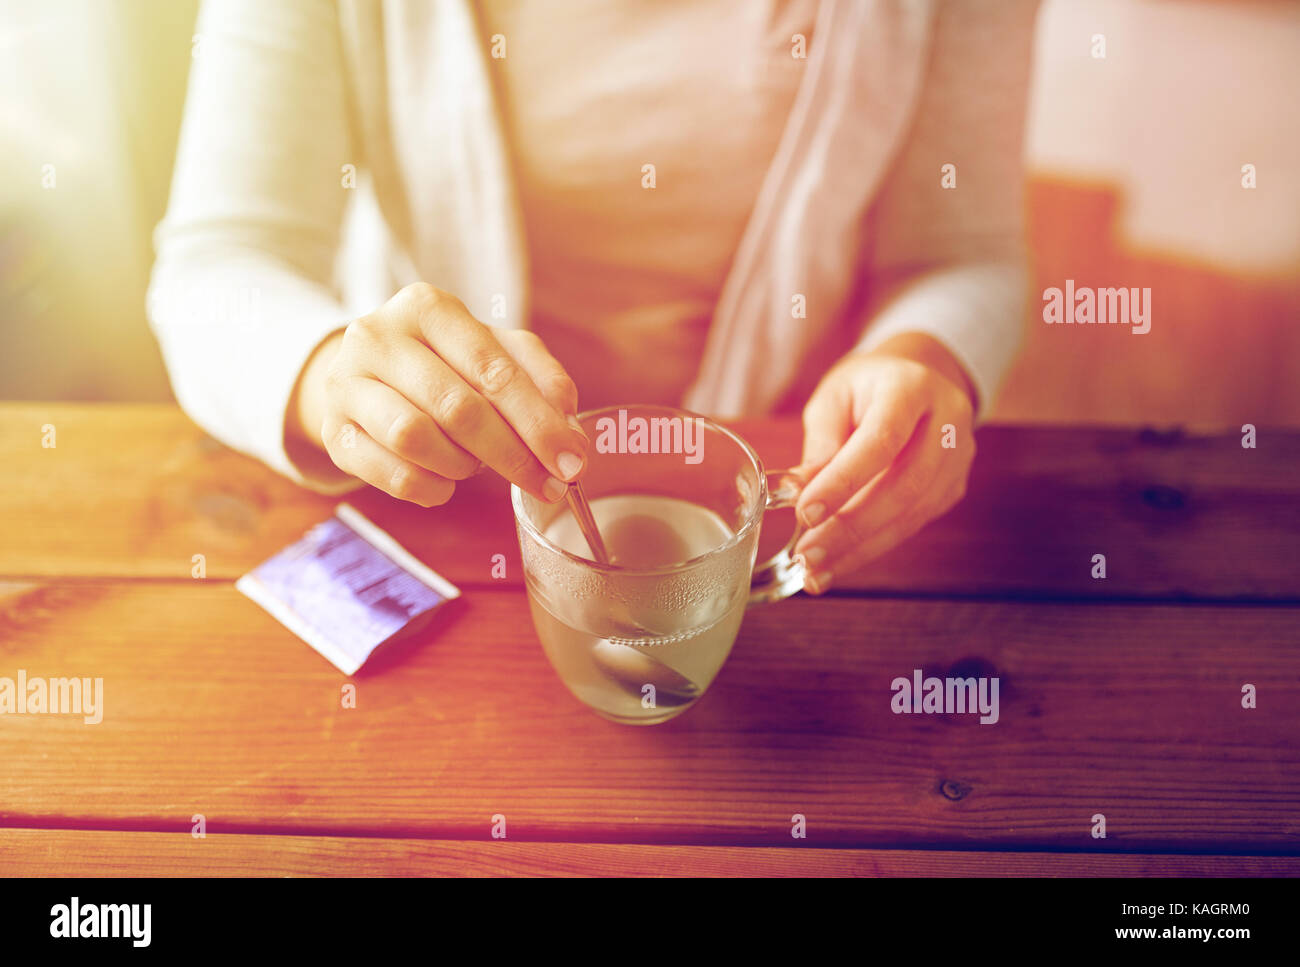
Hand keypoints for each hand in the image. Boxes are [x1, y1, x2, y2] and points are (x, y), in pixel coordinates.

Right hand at [289, 283, 586, 505]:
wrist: (364, 375)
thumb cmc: (444, 364)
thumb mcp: (494, 353)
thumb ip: (538, 379)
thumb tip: (569, 429)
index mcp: (428, 308)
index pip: (493, 369)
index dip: (539, 422)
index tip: (573, 462)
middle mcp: (378, 337)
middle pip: (458, 408)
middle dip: (513, 455)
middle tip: (548, 485)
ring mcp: (347, 384)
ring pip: (417, 439)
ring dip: (463, 467)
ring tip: (477, 466)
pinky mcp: (333, 431)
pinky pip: (391, 474)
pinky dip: (431, 488)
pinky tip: (445, 482)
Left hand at [792, 332, 976, 593]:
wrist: (919, 378)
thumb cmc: (868, 387)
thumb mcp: (834, 399)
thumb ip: (821, 444)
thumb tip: (797, 493)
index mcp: (912, 388)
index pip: (881, 441)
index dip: (843, 481)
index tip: (805, 513)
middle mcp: (947, 422)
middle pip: (904, 486)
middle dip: (851, 528)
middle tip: (808, 556)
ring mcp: (957, 459)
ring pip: (912, 515)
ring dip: (859, 549)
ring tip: (815, 571)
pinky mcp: (952, 488)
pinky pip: (913, 525)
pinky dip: (872, 548)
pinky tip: (838, 563)